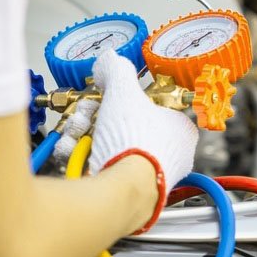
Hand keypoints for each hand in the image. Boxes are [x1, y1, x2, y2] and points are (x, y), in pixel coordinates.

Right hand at [87, 50, 198, 220]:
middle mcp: (172, 156)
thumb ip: (116, 70)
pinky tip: (75, 154)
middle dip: (100, 119)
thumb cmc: (137, 142)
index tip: (111, 98)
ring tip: (76, 132)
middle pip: (130, 129)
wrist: (126, 190)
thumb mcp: (124, 92)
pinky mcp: (133, 196)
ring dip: (89, 138)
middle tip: (86, 114)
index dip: (128, 100)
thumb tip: (108, 60)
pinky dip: (87, 161)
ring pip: (116, 150)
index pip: (156, 107)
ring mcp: (153, 178)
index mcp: (181, 129)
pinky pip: (107, 171)